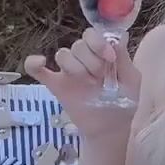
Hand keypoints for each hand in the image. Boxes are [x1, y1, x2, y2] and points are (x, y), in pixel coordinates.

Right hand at [23, 28, 140, 140]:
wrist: (112, 130)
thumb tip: (119, 36)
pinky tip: (40, 63)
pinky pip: (37, 70)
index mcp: (101, 54)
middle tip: (100, 77)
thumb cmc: (125, 102)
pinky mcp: (57, 86)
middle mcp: (84, 60)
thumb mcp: (131, 80)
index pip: (92, 35)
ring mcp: (69, 73)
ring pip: (63, 55)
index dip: (99, 42)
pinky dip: (34, 63)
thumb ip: (123, 58)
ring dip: (75, 67)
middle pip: (78, 45)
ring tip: (88, 83)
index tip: (109, 58)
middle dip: (91, 60)